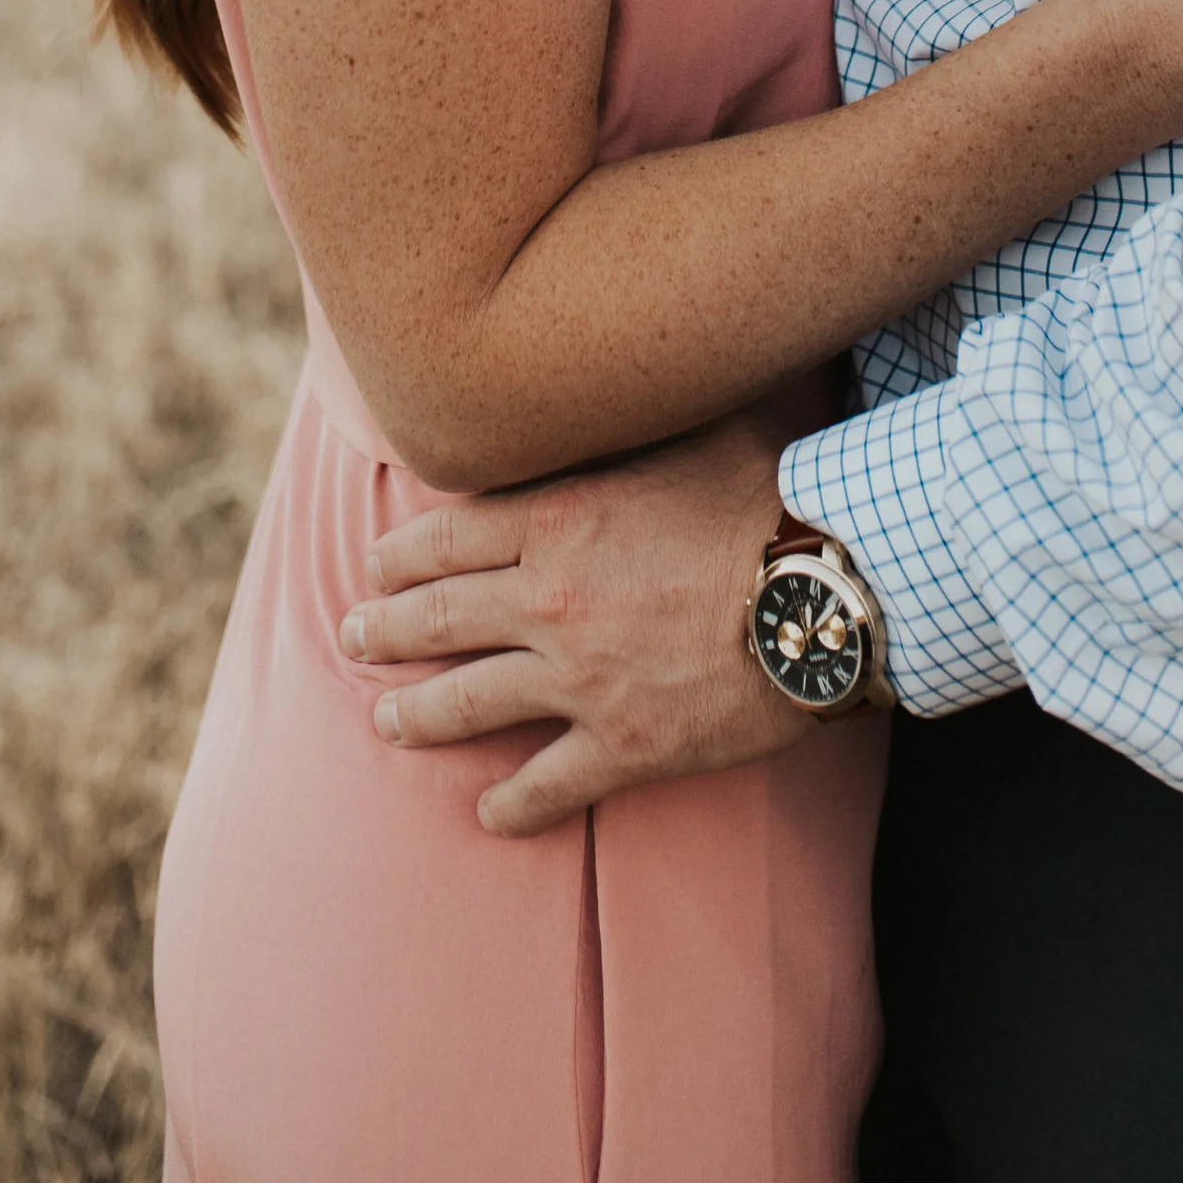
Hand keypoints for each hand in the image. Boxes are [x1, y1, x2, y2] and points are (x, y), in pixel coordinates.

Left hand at [338, 412, 801, 835]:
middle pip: (434, 620)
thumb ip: (642, 418)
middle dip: (382, 630)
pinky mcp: (623, 745)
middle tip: (352, 636)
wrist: (831, 591)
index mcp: (559, 518)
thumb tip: (632, 369)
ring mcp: (580, 679)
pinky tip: (488, 813)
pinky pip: (545, 786)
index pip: (444, 537)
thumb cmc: (774, 493)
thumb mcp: (699, 425)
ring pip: (466, 704)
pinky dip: (510, 805)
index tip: (374, 565)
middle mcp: (550, 599)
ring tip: (386, 721)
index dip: (398, 555)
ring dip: (416, 716)